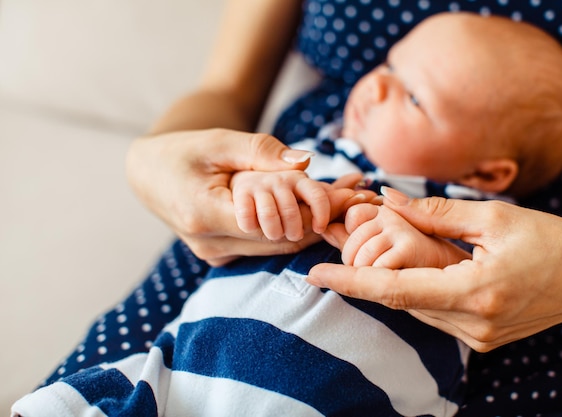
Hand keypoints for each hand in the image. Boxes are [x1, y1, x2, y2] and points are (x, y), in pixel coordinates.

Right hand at [127, 129, 358, 265]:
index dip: (314, 211)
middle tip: (360, 195)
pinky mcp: (221, 254)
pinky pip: (265, 244)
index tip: (350, 193)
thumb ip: (261, 152)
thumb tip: (306, 163)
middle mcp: (209, 244)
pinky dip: (291, 227)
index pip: (273, 223)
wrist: (149, 172)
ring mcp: (214, 254)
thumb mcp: (219, 141)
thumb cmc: (183, 150)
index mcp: (203, 214)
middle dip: (323, 218)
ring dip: (312, 225)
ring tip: (348, 198)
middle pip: (281, 238)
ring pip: (277, 245)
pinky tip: (316, 209)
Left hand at [308, 187, 561, 351]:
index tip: (314, 272)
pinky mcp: (485, 338)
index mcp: (475, 293)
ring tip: (361, 255)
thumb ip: (435, 213)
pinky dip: (415, 292)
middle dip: (363, 276)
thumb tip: (388, 202)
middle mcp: (473, 325)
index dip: (350, 281)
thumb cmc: (553, 239)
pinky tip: (404, 270)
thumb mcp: (493, 217)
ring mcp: (480, 338)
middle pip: (400, 300)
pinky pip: (436, 314)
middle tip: (331, 250)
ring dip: (388, 284)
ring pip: (416, 309)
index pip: (395, 290)